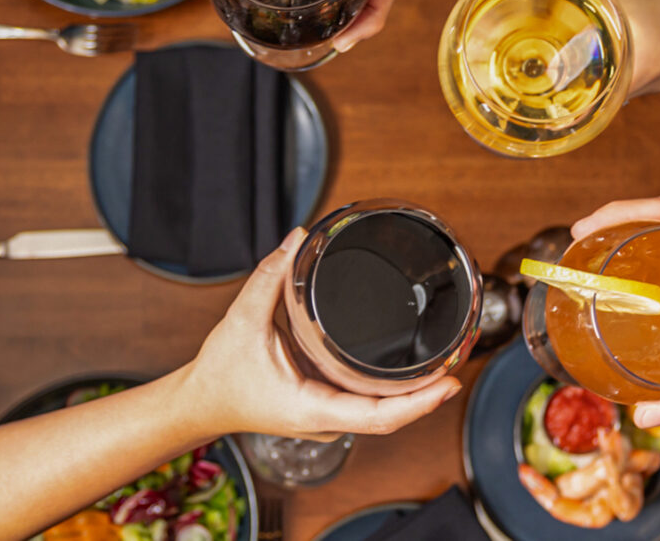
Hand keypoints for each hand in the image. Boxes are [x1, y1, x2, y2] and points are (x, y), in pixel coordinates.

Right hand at [183, 228, 460, 440]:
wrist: (198, 402)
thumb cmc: (219, 374)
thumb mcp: (242, 322)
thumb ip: (269, 278)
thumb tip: (297, 239)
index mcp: (311, 408)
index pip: (378, 416)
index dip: (419, 403)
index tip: (449, 383)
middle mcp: (324, 421)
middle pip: (389, 418)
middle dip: (428, 396)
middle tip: (460, 363)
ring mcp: (326, 419)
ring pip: (380, 415)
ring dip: (414, 396)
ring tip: (446, 366)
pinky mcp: (324, 408)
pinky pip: (366, 406)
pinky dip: (393, 393)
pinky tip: (411, 373)